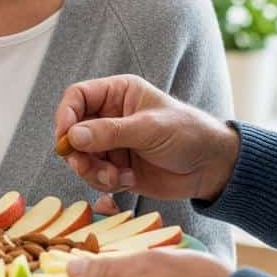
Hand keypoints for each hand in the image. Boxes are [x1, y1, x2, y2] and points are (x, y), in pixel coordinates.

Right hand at [56, 75, 239, 203]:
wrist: (212, 167)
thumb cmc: (188, 133)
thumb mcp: (149, 129)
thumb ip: (110, 132)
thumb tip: (71, 136)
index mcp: (118, 94)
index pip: (77, 97)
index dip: (66, 115)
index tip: (65, 137)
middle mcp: (110, 116)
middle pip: (72, 130)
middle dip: (77, 152)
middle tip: (86, 166)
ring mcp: (111, 143)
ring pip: (80, 157)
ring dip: (92, 171)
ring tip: (115, 178)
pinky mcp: (116, 167)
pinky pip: (94, 176)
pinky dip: (106, 182)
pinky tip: (129, 181)